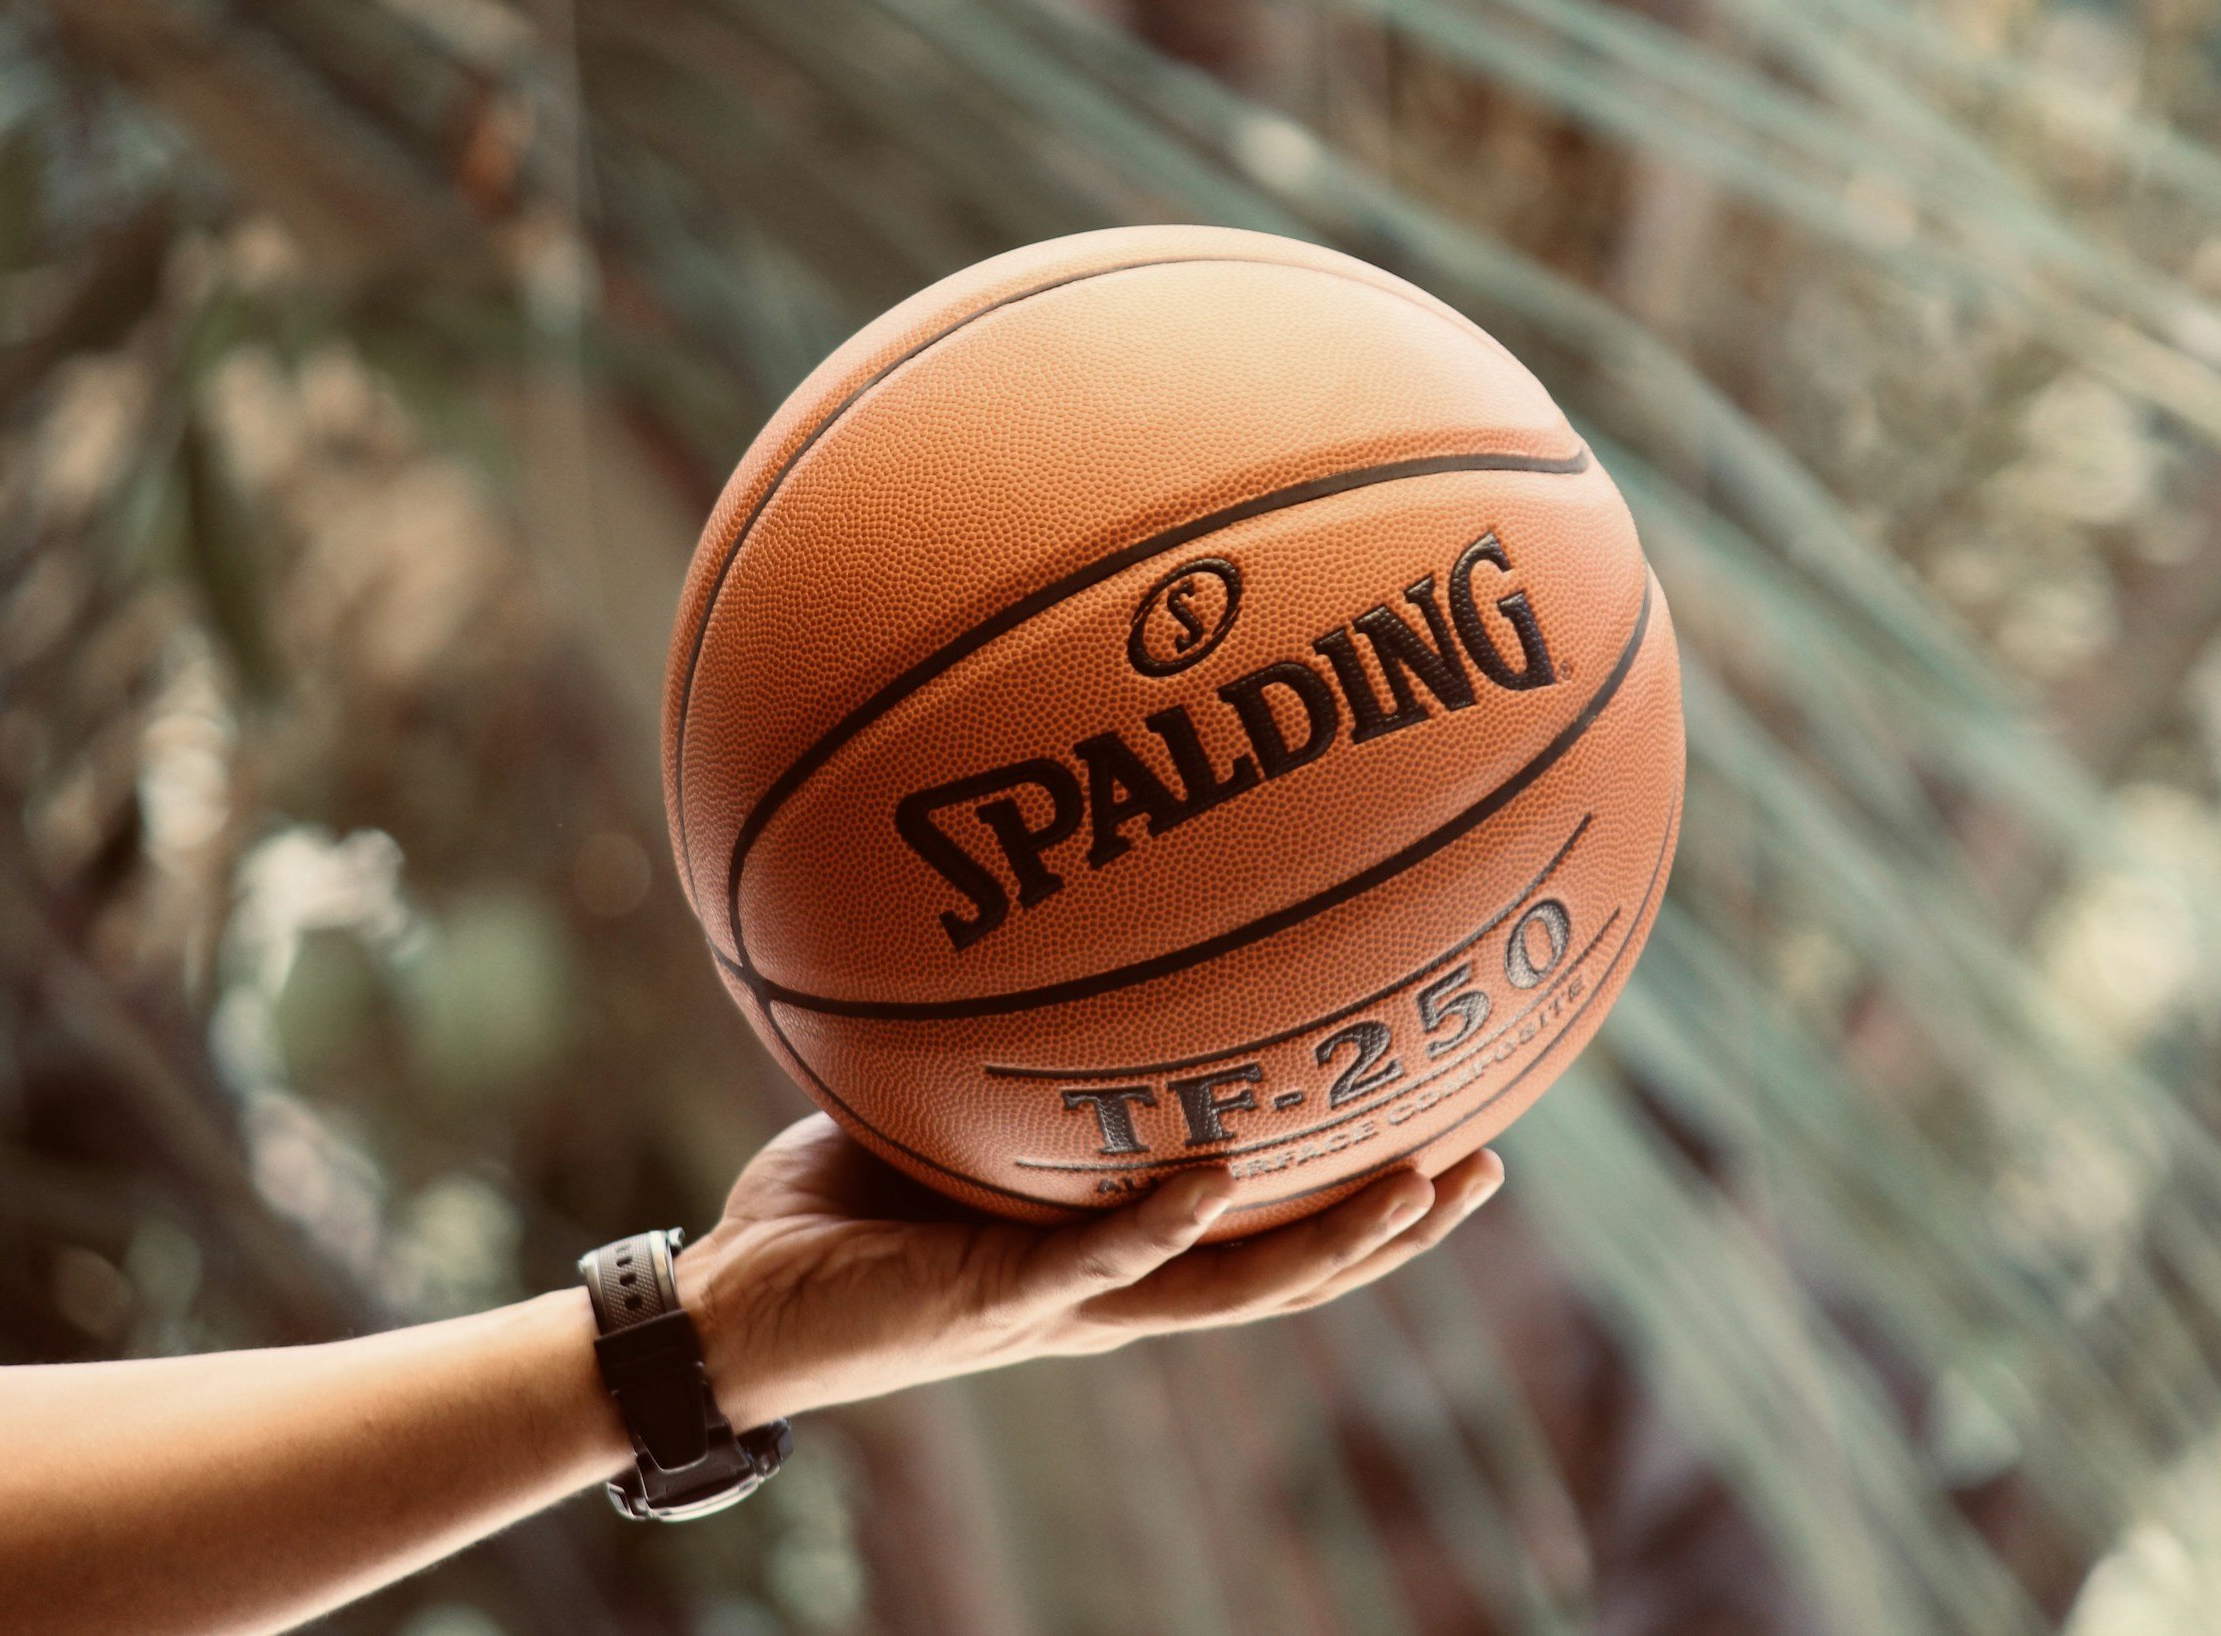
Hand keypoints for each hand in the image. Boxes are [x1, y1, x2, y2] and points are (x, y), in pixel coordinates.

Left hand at [677, 1115, 1504, 1426]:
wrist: (732, 1311)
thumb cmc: (837, 1206)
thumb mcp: (943, 1109)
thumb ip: (1010, 1047)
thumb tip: (1051, 909)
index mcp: (1113, 1251)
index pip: (1263, 1231)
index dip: (1358, 1197)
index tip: (1448, 1128)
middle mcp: (1111, 1288)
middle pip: (1286, 1272)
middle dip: (1390, 1227)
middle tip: (1488, 1166)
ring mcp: (1061, 1304)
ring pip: (1230, 1290)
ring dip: (1330, 1243)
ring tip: (1416, 1182)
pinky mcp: (991, 1305)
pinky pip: (1096, 1264)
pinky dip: (1160, 1223)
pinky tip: (1220, 1174)